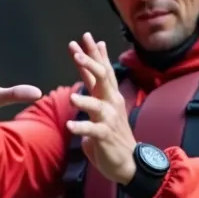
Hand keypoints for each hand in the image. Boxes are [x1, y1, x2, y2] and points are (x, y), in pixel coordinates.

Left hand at [65, 33, 137, 184]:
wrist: (128, 161)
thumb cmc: (112, 133)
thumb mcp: (102, 108)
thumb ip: (95, 92)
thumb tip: (87, 78)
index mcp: (108, 96)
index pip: (101, 70)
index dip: (93, 54)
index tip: (84, 37)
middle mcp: (111, 103)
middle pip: (103, 79)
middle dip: (90, 64)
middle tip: (77, 52)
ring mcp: (109, 119)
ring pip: (97, 105)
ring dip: (84, 101)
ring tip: (72, 97)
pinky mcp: (105, 136)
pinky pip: (92, 130)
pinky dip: (81, 127)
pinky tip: (70, 126)